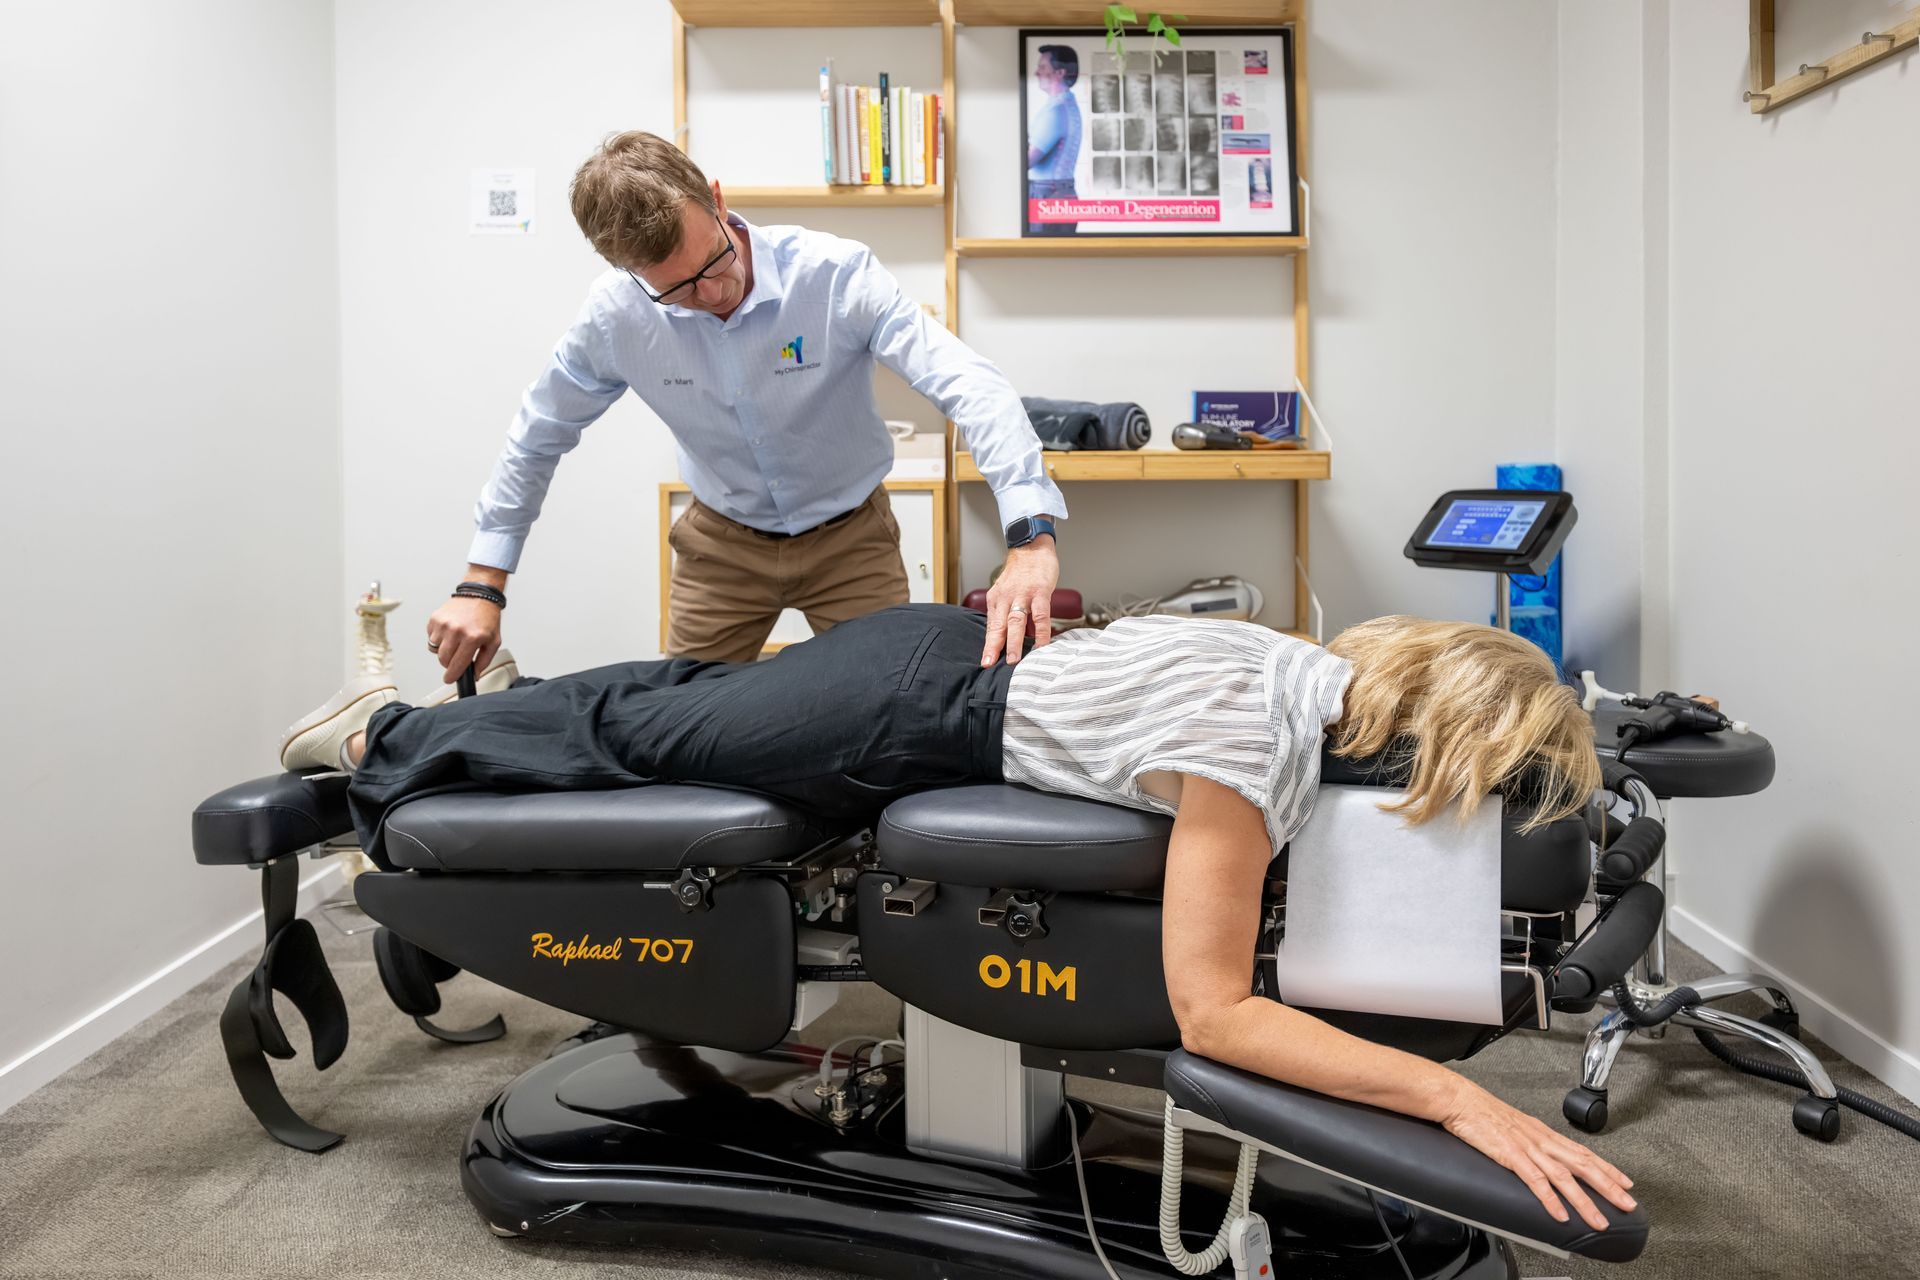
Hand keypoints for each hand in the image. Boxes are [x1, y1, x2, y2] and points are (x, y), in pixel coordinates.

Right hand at [426, 596, 502, 683]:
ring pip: (435, 650)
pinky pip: (431, 638)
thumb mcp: (493, 641)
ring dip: (443, 650)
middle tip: (457, 656)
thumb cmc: (487, 618)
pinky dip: (439, 638)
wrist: (479, 596)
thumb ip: (484, 661)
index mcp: (472, 638)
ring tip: (455, 640)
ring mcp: (443, 624)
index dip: (452, 676)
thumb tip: (474, 675)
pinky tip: (450, 631)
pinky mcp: (435, 619)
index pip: (457, 665)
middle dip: (449, 663)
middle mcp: (456, 630)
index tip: (449, 679)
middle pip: (443, 660)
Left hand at [981, 535, 1060, 665]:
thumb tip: (1011, 635)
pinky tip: (1042, 644)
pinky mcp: (1039, 591)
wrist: (1031, 546)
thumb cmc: (1021, 572)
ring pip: (1016, 621)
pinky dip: (1041, 631)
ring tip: (1014, 660)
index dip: (989, 644)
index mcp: (996, 599)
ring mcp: (1023, 594)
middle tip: (991, 664)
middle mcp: (1006, 597)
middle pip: (998, 626)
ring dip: (1014, 642)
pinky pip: (1040, 615)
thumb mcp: (1007, 591)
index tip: (986, 661)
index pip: (991, 626)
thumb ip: (1008, 612)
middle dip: (994, 647)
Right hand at [1439, 1080, 1635, 1230]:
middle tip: (1627, 1204)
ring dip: (1584, 1201)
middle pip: (1582, 1165)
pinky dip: (1550, 1199)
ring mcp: (1526, 1147)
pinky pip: (1534, 1180)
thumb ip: (1530, 1144)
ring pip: (1564, 1177)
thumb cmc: (1481, 1112)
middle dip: (1608, 1186)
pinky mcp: (1509, 1154)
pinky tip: (1560, 1214)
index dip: (1607, 1169)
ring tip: (1599, 1220)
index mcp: (1543, 1133)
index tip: (1625, 1183)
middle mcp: (1540, 1140)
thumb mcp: (1514, 1128)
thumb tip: (1541, 1161)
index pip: (1583, 1152)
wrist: (1458, 1099)